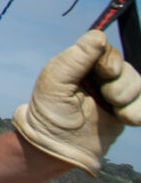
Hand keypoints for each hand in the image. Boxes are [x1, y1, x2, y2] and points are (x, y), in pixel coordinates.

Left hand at [12, 30, 140, 175]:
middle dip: (119, 83)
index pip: (106, 50)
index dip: (111, 60)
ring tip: (113, 110)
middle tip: (105, 97)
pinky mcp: (124, 112)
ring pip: (137, 83)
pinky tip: (126, 118)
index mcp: (80, 64)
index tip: (105, 72)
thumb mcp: (56, 80)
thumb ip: (77, 57)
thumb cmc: (50, 111)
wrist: (58, 147)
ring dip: (128, 97)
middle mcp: (98, 76)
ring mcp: (113, 94)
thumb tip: (100, 35)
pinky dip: (138, 110)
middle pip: (125, 67)